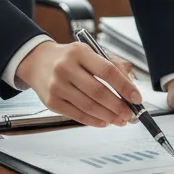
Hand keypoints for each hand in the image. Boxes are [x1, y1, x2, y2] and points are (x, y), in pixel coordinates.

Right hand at [16, 40, 141, 127]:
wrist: (37, 62)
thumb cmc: (68, 58)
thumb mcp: (90, 52)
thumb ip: (112, 65)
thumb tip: (130, 86)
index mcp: (79, 52)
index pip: (107, 70)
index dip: (124, 86)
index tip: (136, 97)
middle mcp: (66, 68)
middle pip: (98, 91)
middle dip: (118, 106)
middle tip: (130, 114)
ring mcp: (57, 86)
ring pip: (88, 106)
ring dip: (108, 116)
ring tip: (120, 120)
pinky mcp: (51, 102)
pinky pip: (77, 115)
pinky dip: (94, 120)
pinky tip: (104, 121)